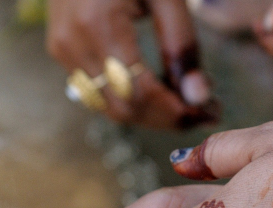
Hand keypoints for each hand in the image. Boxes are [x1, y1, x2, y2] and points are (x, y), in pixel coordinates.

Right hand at [47, 0, 219, 128]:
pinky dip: (134, 102)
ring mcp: (63, 49)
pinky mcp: (62, 51)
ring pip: (111, 107)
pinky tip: (162, 92)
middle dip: (168, 118)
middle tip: (205, 113)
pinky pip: (100, 93)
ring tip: (188, 105)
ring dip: (153, 115)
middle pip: (125, 107)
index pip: (140, 92)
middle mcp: (73, 43)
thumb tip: (198, 97)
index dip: (177, 112)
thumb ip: (182, 45)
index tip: (210, 114)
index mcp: (99, 23)